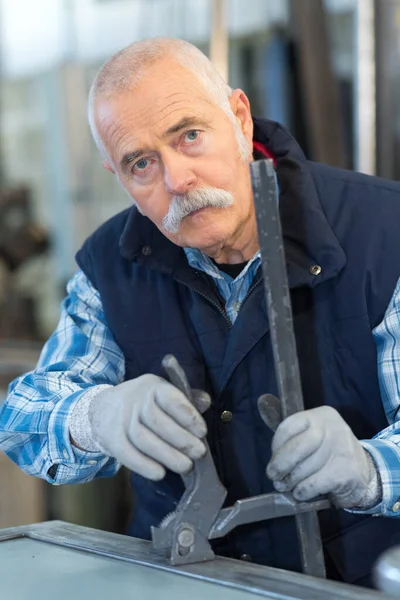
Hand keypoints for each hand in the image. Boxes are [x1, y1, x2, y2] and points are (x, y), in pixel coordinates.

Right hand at [89, 374, 209, 480]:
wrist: (104, 407)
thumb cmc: (144, 403)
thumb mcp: (164, 392)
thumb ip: (187, 399)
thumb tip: (206, 402)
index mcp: (152, 386)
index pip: (170, 398)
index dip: (188, 416)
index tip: (202, 432)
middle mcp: (134, 400)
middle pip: (157, 421)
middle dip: (181, 439)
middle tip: (199, 453)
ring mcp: (121, 419)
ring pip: (143, 439)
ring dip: (166, 455)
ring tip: (186, 466)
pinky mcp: (111, 438)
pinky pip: (127, 454)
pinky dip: (144, 465)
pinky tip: (160, 474)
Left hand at [266, 406, 380, 508]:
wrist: (366, 472)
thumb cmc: (330, 453)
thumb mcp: (314, 435)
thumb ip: (292, 433)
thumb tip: (261, 404)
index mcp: (321, 415)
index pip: (288, 427)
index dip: (276, 446)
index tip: (273, 458)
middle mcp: (332, 428)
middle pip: (295, 448)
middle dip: (280, 465)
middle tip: (274, 476)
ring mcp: (341, 449)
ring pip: (303, 469)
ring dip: (290, 481)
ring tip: (287, 486)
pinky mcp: (345, 472)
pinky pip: (313, 484)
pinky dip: (302, 491)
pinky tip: (300, 492)